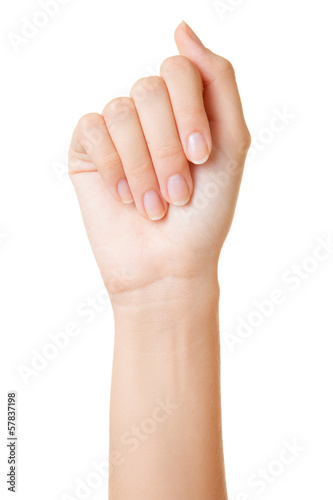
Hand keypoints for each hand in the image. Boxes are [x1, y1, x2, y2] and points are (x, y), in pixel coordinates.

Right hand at [68, 22, 249, 298]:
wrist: (169, 265)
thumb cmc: (205, 213)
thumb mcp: (232, 145)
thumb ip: (219, 82)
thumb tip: (181, 28)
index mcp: (185, 106)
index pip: (180, 69)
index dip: (189, 111)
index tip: (201, 156)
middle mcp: (150, 111)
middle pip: (149, 90)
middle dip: (167, 149)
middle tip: (178, 194)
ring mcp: (117, 128)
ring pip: (121, 111)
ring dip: (143, 166)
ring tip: (153, 206)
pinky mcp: (87, 147)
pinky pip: (92, 129)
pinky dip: (113, 168)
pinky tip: (125, 198)